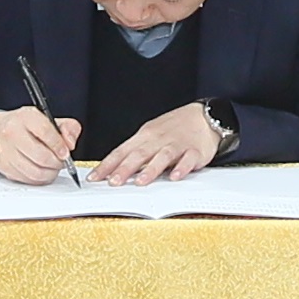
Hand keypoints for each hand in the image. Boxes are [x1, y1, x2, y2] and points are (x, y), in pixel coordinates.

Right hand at [0, 106, 81, 184]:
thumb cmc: (25, 126)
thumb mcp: (48, 119)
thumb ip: (67, 127)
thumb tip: (70, 144)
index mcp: (26, 117)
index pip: (45, 131)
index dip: (59, 145)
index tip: (66, 153)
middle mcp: (12, 133)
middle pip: (41, 156)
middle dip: (57, 162)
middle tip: (62, 161)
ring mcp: (6, 152)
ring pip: (35, 172)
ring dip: (50, 173)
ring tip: (53, 167)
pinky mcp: (5, 168)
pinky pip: (28, 179)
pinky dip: (40, 178)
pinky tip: (43, 171)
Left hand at [93, 102, 225, 184]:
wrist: (204, 116)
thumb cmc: (173, 128)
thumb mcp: (150, 135)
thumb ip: (134, 152)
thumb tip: (114, 170)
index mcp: (144, 137)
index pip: (121, 151)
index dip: (107, 165)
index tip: (94, 178)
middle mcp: (157, 140)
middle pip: (138, 155)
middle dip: (124, 169)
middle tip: (113, 182)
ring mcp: (176, 145)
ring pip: (162, 157)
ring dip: (150, 170)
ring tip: (140, 182)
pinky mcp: (194, 151)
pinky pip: (187, 160)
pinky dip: (181, 168)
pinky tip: (175, 177)